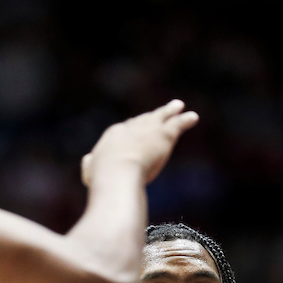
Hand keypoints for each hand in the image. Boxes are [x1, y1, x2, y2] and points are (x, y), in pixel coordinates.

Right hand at [81, 99, 198, 186]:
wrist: (117, 171)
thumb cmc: (103, 176)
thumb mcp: (91, 171)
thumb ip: (91, 164)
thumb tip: (89, 160)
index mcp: (114, 135)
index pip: (126, 129)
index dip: (132, 129)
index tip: (136, 130)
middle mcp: (132, 127)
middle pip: (144, 119)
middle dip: (152, 116)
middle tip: (159, 112)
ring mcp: (150, 129)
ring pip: (162, 116)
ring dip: (171, 111)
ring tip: (179, 105)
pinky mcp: (165, 134)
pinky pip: (178, 124)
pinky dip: (185, 120)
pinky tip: (193, 118)